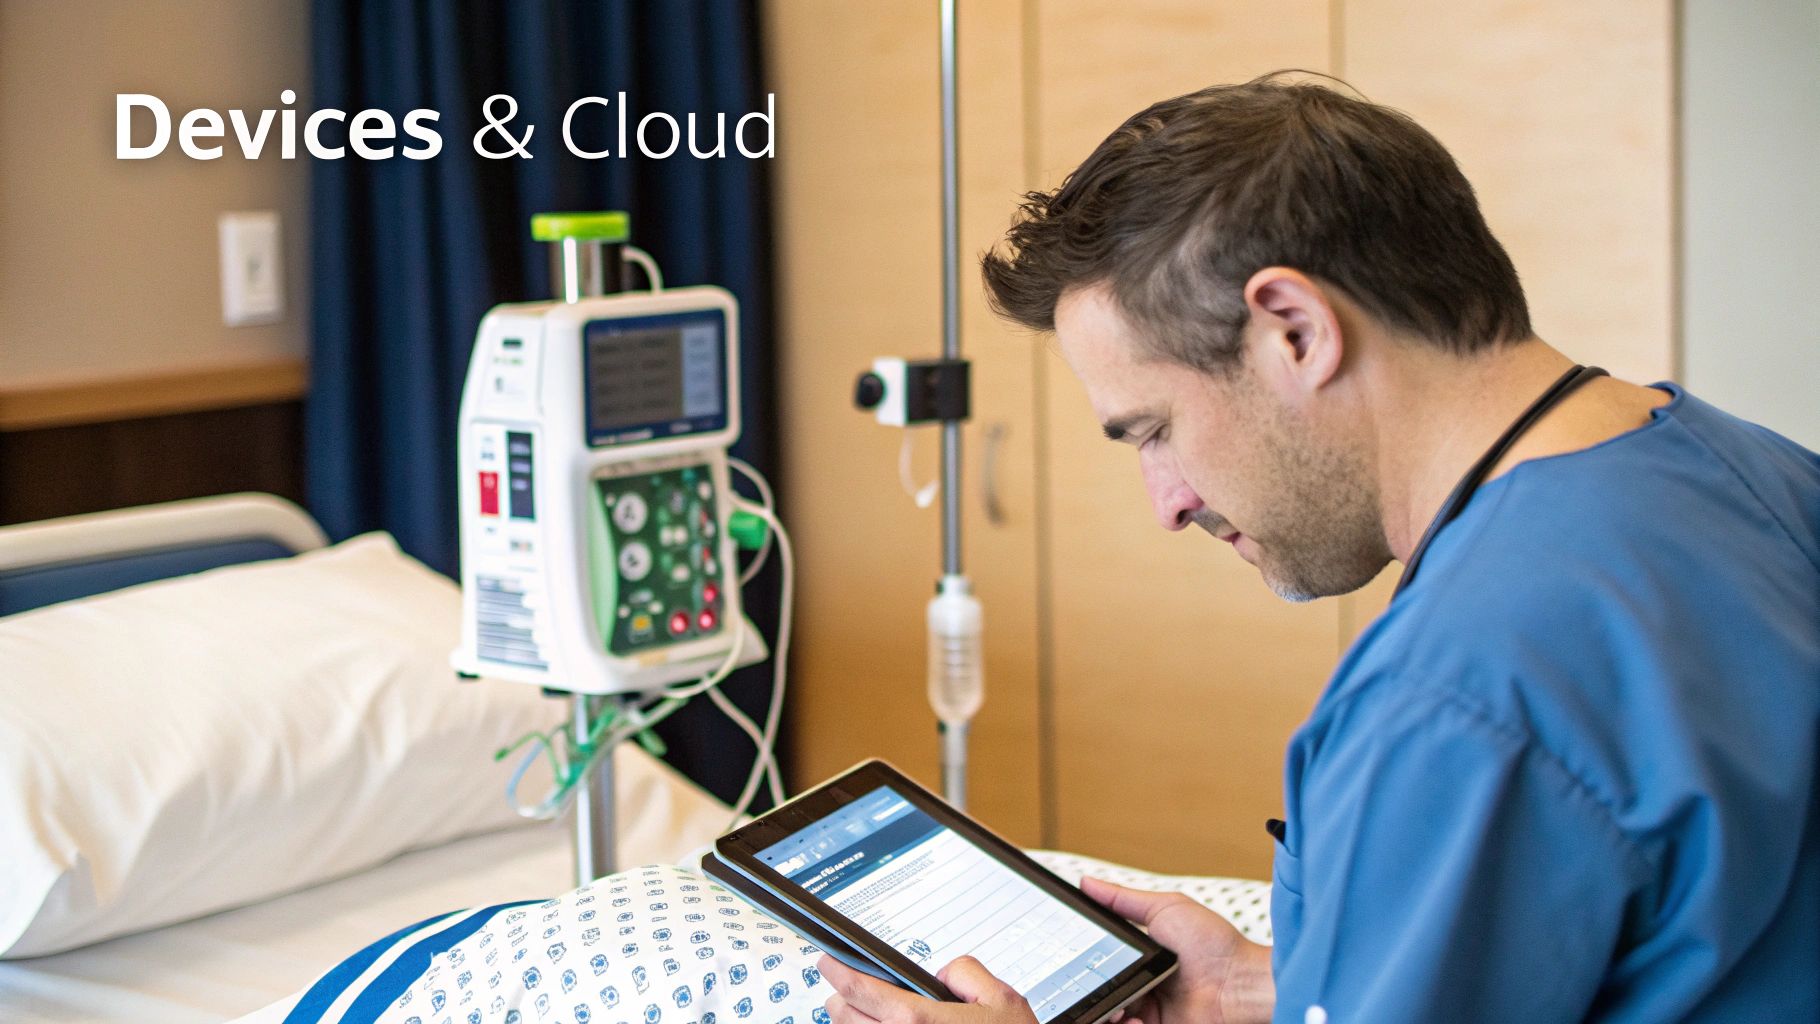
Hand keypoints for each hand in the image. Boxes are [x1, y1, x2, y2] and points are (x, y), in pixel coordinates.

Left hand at [820, 954, 1036, 1023]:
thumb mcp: (1001, 998)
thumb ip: (964, 972)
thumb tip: (940, 975)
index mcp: (918, 1021)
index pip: (858, 989)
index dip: (836, 970)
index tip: (828, 962)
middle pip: (843, 1017)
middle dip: (840, 998)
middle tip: (845, 989)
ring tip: (863, 1014)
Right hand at [1080, 876, 1273, 1023]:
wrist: (1240, 982)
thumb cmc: (1212, 943)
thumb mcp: (1164, 909)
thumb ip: (1123, 899)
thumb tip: (1087, 883)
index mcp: (1140, 956)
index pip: (1099, 961)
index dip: (1082, 962)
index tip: (1069, 960)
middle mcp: (1141, 983)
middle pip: (1099, 990)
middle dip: (1086, 991)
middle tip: (1084, 988)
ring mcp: (1148, 1009)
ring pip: (1107, 1013)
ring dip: (1102, 1012)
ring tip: (1112, 1007)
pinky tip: (1130, 1019)